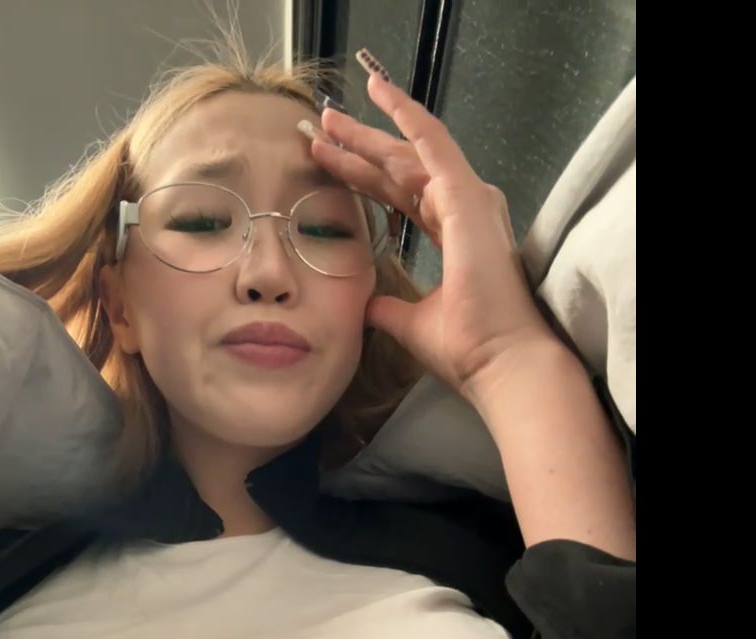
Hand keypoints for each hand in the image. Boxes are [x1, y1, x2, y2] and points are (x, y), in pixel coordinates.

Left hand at [307, 69, 563, 395]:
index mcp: (454, 236)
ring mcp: (468, 201)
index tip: (326, 164)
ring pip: (409, 153)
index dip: (362, 178)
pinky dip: (408, 116)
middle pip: (401, 169)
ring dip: (368, 134)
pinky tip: (380, 93)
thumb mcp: (411, 322)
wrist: (498, 363)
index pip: (400, 196)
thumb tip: (366, 306)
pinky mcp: (467, 198)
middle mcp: (463, 211)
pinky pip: (433, 143)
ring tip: (328, 117)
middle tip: (322, 127)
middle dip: (360, 148)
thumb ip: (389, 307)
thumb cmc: (466, 349)